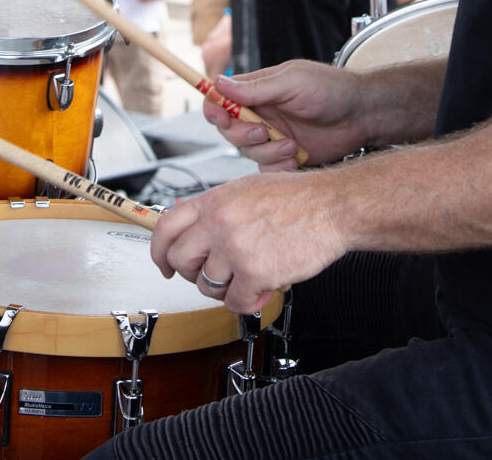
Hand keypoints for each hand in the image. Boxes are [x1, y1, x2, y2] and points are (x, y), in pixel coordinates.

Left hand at [151, 172, 349, 313]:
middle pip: (181, 261)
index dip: (159, 252)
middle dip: (194, 273)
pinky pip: (235, 302)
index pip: (165, 228)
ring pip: (207, 285)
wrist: (332, 207)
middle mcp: (219, 222)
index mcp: (214, 200)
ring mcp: (235, 248)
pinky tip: (260, 288)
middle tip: (215, 275)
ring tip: (247, 277)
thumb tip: (190, 227)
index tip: (165, 265)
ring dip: (226, 288)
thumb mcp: (245, 190)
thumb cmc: (297, 199)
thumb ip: (215, 209)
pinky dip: (247, 301)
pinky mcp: (255, 272)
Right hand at [204, 61, 370, 169]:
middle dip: (242, 135)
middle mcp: (262, 114)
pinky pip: (267, 169)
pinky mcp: (285, 157)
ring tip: (291, 145)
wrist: (363, 116)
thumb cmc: (332, 90)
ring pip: (248, 152)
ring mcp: (273, 136)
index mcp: (259, 90)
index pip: (221, 99)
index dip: (214, 109)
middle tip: (263, 132)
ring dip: (266, 152)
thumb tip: (220, 83)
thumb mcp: (292, 83)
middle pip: (229, 130)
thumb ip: (256, 87)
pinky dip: (278, 167)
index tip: (221, 118)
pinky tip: (296, 158)